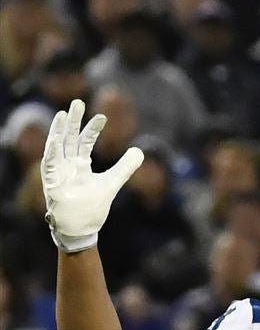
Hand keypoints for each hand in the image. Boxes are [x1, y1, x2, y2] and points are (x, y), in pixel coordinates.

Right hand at [41, 99, 142, 251]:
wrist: (81, 227)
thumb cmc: (92, 207)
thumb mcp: (112, 183)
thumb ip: (125, 167)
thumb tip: (140, 150)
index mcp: (80, 164)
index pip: (84, 141)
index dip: (92, 128)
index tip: (102, 116)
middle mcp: (67, 165)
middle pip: (69, 138)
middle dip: (73, 121)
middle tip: (78, 102)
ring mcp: (58, 172)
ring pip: (56, 146)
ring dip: (59, 130)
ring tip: (64, 113)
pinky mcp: (52, 182)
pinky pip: (50, 163)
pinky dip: (52, 150)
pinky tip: (55, 137)